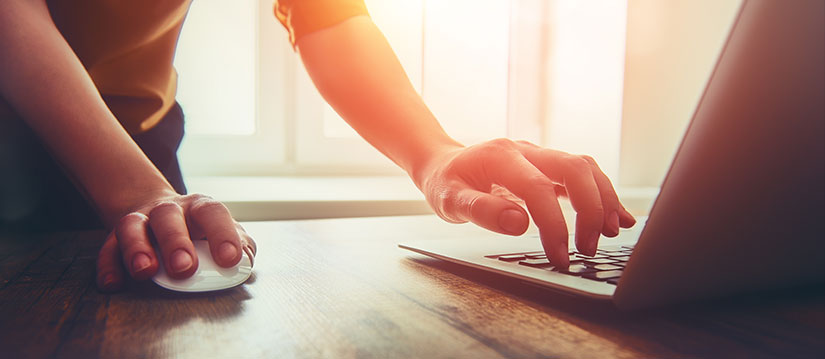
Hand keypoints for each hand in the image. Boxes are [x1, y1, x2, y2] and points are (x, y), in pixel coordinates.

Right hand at [95, 193, 256, 290]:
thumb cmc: (201, 230)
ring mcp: (140, 220)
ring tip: (145, 272)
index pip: (212, 213)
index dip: (222, 234)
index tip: (230, 259)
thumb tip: (246, 262)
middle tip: (184, 268)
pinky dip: (108, 266)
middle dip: (176, 242)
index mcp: (200, 207)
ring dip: (137, 248)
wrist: (159, 213)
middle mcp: (169, 210)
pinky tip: (114, 284)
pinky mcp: (115, 237)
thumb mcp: (225, 233)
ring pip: (132, 226)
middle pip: (169, 217)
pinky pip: (107, 248)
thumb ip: (240, 246)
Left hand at [417, 138, 634, 266]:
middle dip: (589, 210)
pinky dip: (603, 195)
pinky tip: (617, 218)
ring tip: (608, 235)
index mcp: (501, 157)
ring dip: (602, 201)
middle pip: (574, 169)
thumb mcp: (449, 201)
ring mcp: (541, 155)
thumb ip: (481, 211)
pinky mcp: (549, 166)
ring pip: (585, 168)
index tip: (560, 255)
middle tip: (587, 249)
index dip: (554, 224)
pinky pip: (584, 175)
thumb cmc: (446, 183)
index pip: (538, 188)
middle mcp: (526, 150)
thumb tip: (519, 224)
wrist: (444, 163)